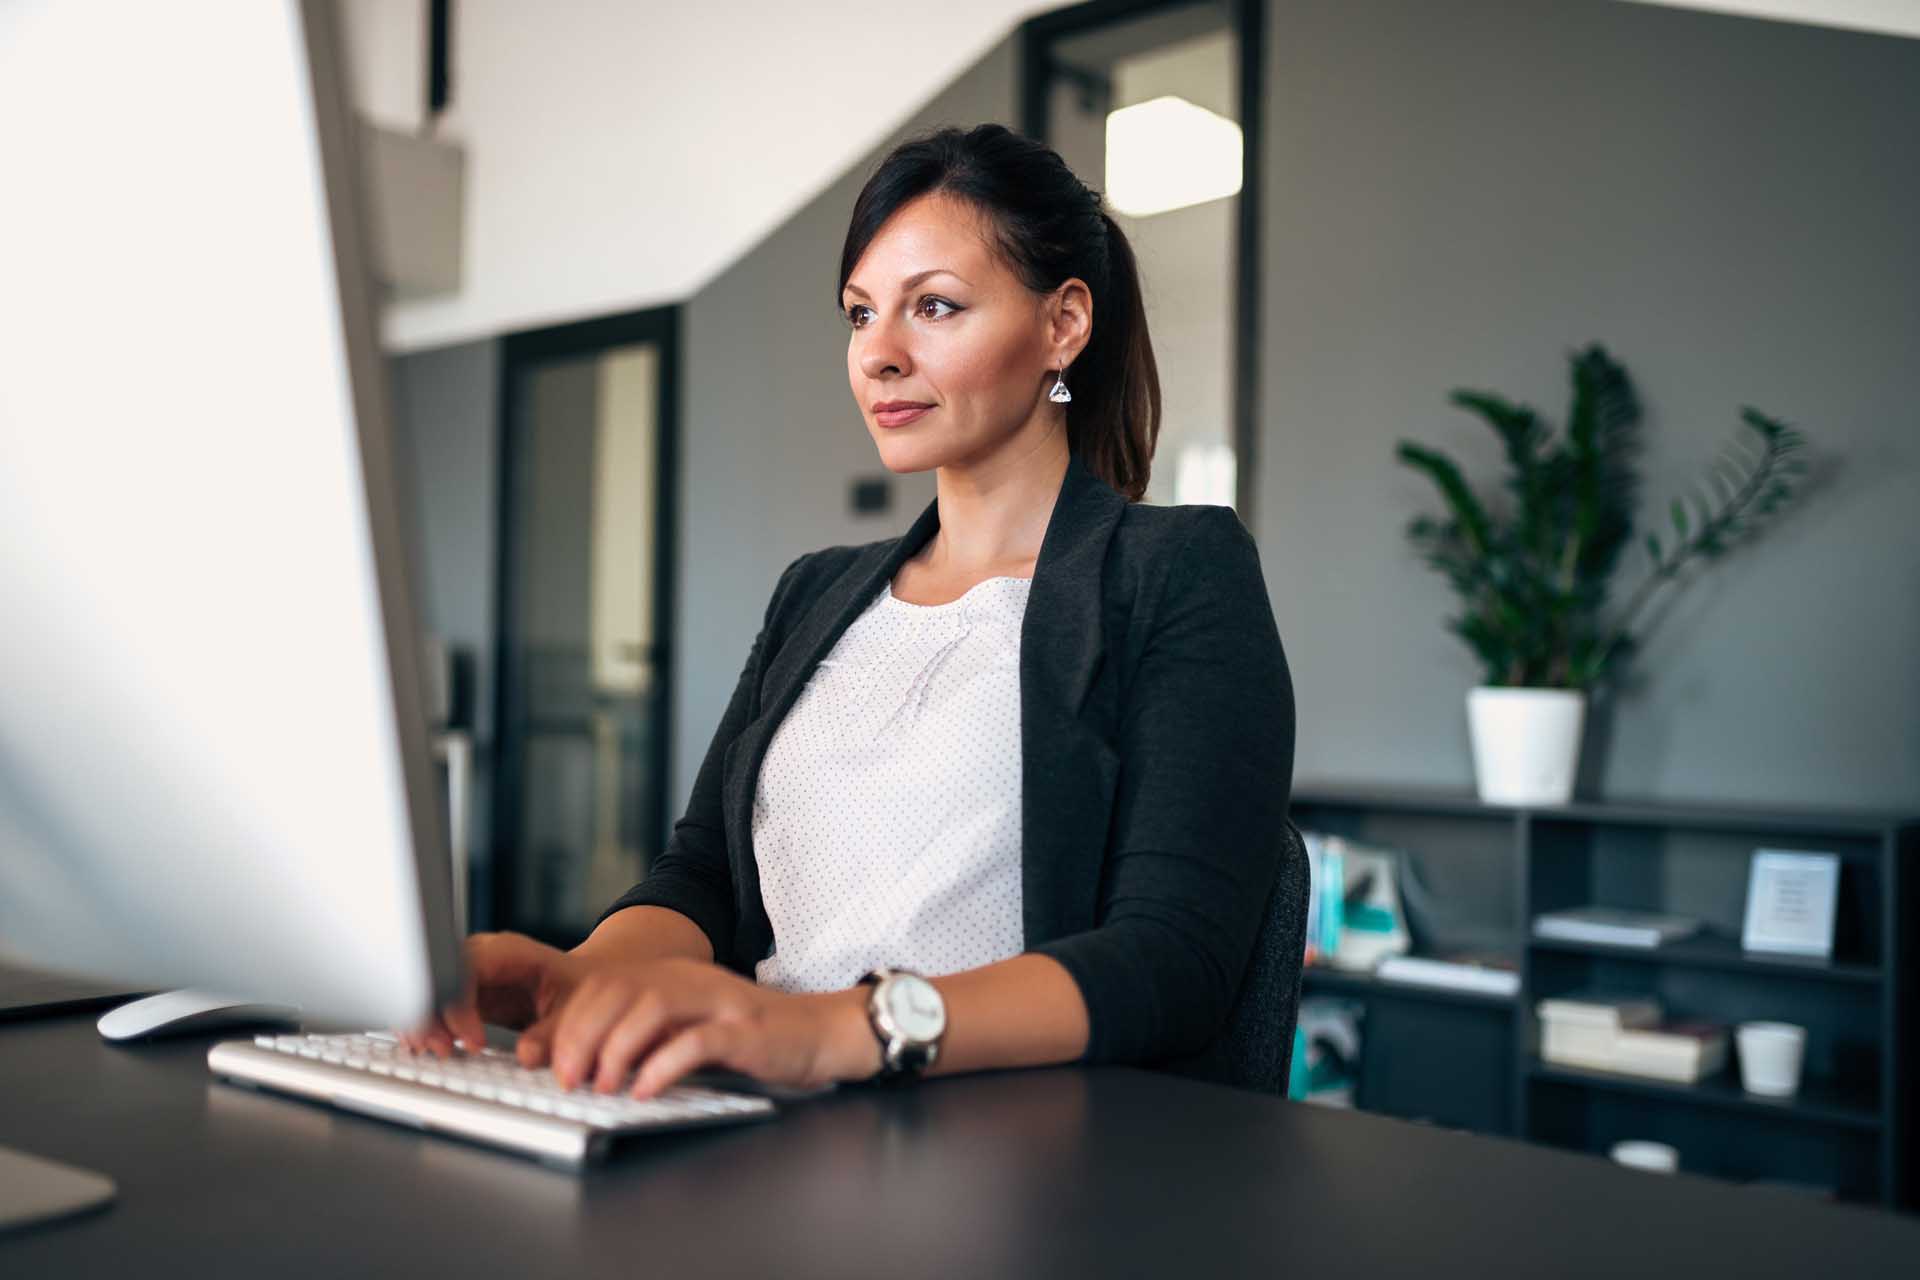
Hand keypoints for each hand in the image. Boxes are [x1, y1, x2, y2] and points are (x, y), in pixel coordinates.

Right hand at [397, 931, 582, 1057]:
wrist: (586, 983)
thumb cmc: (581, 988)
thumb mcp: (576, 1010)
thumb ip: (552, 1034)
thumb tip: (526, 1055)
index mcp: (509, 953)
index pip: (466, 970)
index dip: (461, 1007)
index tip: (473, 1042)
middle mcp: (484, 958)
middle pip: (438, 977)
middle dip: (431, 1015)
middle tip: (442, 1051)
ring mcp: (471, 976)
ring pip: (429, 992)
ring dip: (424, 1023)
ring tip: (435, 1051)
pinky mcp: (465, 996)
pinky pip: (436, 1008)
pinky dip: (429, 1028)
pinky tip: (435, 1048)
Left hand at [532, 957, 881, 1097]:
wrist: (820, 1032)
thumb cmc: (750, 1038)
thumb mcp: (687, 1028)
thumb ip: (645, 1035)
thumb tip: (583, 1060)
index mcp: (672, 976)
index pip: (603, 985)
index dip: (569, 1023)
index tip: (551, 1062)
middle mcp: (691, 980)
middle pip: (619, 992)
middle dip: (582, 1037)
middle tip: (568, 1079)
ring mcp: (719, 1002)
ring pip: (651, 1008)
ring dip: (616, 1049)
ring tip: (602, 1086)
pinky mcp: (744, 1030)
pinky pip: (695, 1041)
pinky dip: (663, 1066)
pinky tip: (646, 1090)